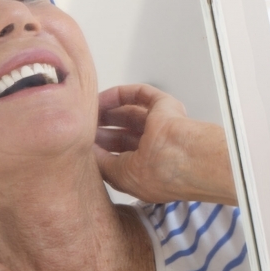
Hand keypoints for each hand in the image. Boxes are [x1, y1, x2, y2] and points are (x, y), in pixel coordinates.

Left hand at [95, 84, 236, 205]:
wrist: (190, 158)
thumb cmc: (166, 174)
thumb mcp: (121, 176)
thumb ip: (101, 163)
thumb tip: (84, 152)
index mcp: (150, 167)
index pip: (121, 154)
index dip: (99, 148)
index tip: (79, 142)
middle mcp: (158, 146)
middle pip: (124, 133)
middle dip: (102, 129)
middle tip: (81, 125)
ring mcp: (163, 125)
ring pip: (131, 112)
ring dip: (107, 111)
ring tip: (87, 110)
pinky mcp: (166, 106)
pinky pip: (141, 94)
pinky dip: (120, 95)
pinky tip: (102, 97)